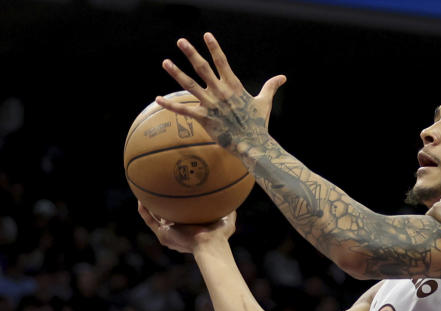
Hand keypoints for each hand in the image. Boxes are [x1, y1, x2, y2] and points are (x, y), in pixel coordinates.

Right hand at [138, 201, 235, 253]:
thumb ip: (229, 209)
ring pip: (154, 218)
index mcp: (190, 229)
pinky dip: (144, 210)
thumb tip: (233, 197)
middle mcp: (178, 232)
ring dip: (149, 206)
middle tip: (158, 192)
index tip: (176, 195)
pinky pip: (149, 220)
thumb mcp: (226, 219)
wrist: (209, 243)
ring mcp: (169, 234)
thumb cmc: (220, 235)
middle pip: (165, 217)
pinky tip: (141, 198)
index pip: (180, 216)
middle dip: (161, 206)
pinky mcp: (162, 234)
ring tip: (145, 193)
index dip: (177, 206)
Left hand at [156, 32, 285, 152]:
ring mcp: (211, 105)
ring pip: (190, 85)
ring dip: (176, 73)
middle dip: (191, 53)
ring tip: (165, 62)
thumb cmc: (259, 124)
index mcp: (234, 86)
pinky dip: (169, 105)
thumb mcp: (265, 102)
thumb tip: (283, 77)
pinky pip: (184, 110)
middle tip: (181, 41)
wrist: (253, 144)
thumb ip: (270, 87)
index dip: (215, 47)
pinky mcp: (204, 118)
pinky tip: (157, 99)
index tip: (206, 35)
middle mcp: (221, 93)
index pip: (222, 62)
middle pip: (203, 68)